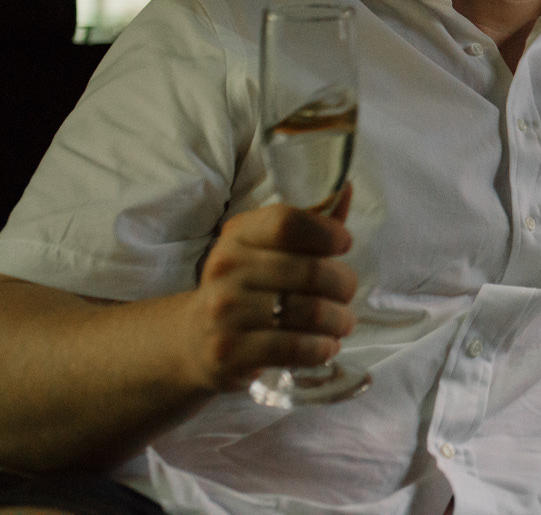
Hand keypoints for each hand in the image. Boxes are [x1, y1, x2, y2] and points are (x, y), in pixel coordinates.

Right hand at [176, 186, 357, 392]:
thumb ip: (310, 223)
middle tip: (347, 294)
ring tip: (342, 323)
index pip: (288, 223)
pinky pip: (294, 347)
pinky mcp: (228, 352)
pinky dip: (321, 349)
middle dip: (344, 284)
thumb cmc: (247, 286)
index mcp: (238, 235)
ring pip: (309, 312)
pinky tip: (326, 347)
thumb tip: (346, 188)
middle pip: (310, 271)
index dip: (326, 233)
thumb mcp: (268, 248)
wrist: (192, 340)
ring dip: (339, 320)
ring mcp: (224, 312)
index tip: (343, 245)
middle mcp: (226, 269)